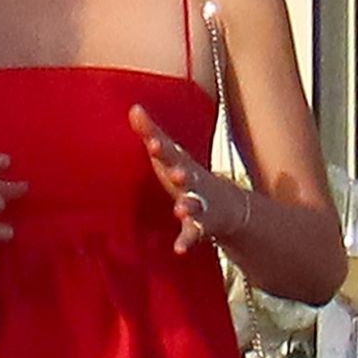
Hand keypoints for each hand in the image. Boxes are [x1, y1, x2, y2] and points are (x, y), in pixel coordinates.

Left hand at [128, 104, 247, 253]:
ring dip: (189, 207)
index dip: (162, 148)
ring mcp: (200, 205)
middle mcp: (193, 182)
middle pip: (189, 177)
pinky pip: (193, 235)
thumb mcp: (170, 155)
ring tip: (181, 210)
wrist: (224, 204)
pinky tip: (178, 250)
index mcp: (182, 164)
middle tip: (176, 173)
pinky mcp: (199, 227)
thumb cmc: (186, 174)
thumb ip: (151, 133)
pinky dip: (186, 241)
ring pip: (195, 206)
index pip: (171, 153)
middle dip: (183, 174)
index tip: (153, 143)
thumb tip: (133, 107)